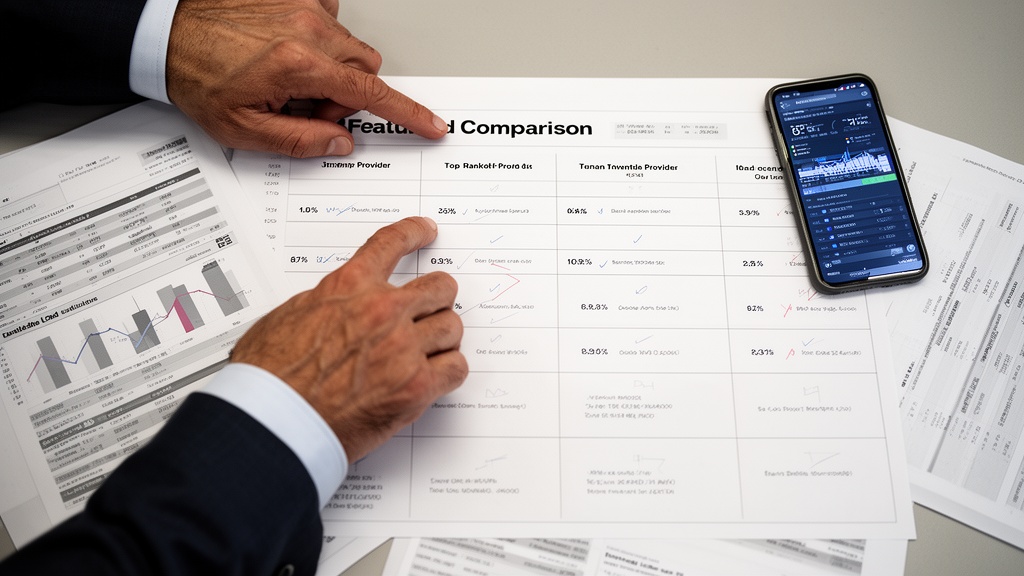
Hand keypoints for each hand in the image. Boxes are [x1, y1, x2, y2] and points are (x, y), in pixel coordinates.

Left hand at [166, 0, 447, 156]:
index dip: (407, 113)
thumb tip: (341, 141)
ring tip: (290, 77)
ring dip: (332, 68)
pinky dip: (320, 39)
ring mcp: (304, 5)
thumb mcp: (245, 130)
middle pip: (364, 69)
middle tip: (306, 106)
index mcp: (299, 65)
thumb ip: (301, 141)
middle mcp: (309, 29)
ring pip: (349, 46)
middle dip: (347, 95)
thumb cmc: (198, 77)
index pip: (370, 94)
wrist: (166, 33)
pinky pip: (331, 17)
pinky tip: (287, 49)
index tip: (432, 124)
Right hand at [230, 217, 466, 461]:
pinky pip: (455, 368)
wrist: (274, 419)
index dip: (414, 232)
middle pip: (440, 287)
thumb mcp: (289, 316)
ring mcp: (403, 349)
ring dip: (442, 338)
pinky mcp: (416, 387)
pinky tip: (435, 375)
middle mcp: (382, 312)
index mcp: (349, 287)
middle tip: (431, 309)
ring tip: (428, 350)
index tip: (425, 230)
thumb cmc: (271, 375)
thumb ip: (328, 303)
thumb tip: (342, 304)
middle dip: (437, 298)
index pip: (391, 243)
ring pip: (452, 328)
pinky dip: (448, 371)